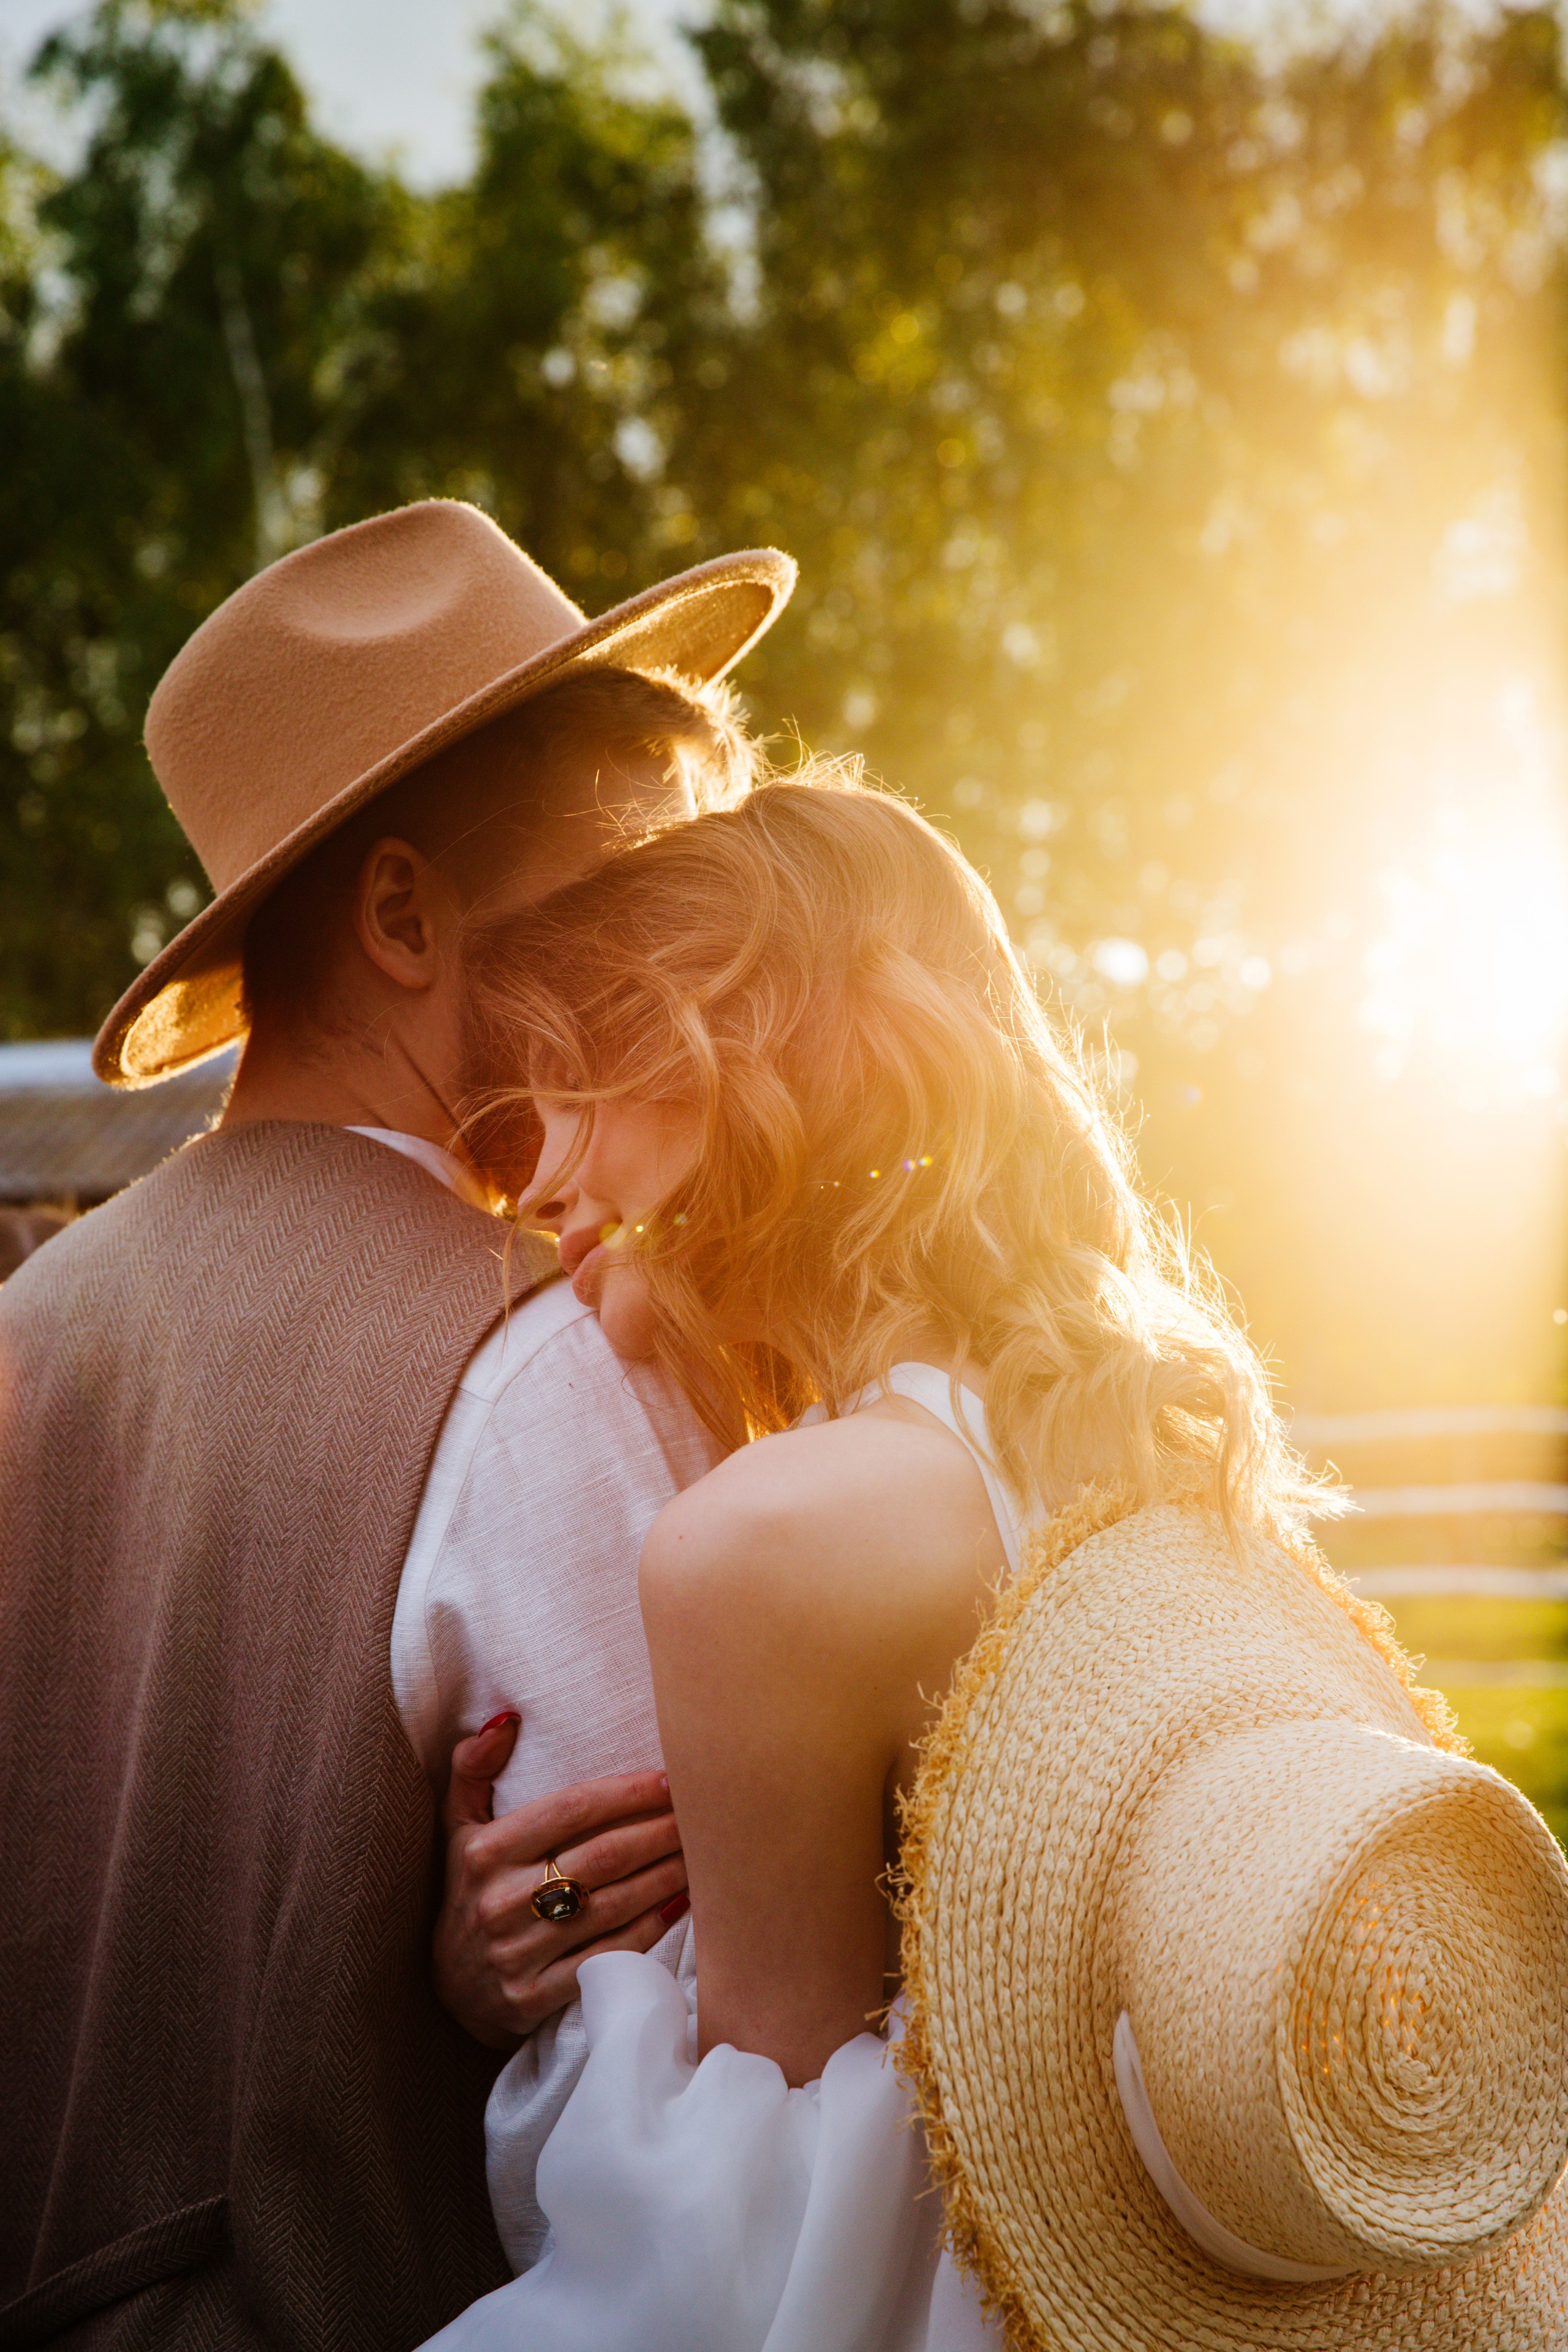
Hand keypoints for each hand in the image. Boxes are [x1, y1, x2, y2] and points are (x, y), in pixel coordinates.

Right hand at [433, 1713, 688, 2048]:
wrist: (449, 1989)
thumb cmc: (469, 1889)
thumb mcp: (458, 1828)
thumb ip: (473, 1768)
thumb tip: (507, 1718)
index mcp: (485, 1853)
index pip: (568, 1811)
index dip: (624, 1793)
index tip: (667, 1779)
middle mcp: (499, 1902)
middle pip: (601, 1857)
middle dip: (658, 1831)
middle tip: (701, 1812)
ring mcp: (518, 1953)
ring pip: (612, 1906)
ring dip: (664, 1875)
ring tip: (701, 1851)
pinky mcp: (536, 1996)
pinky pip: (608, 1956)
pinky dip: (650, 1928)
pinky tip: (680, 1903)